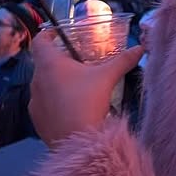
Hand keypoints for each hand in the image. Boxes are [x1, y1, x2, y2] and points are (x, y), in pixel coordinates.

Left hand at [28, 33, 144, 148]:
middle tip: (78, 62)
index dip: (48, 34)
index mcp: (49, 64)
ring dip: (56, 83)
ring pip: (43, 85)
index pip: (39, 41)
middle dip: (59, 61)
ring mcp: (34, 102)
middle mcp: (36, 80)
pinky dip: (55, 102)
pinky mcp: (36, 120)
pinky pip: (44, 104)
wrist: (77, 141)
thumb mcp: (107, 77)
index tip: (58, 34)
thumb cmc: (87, 101)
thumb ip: (123, 60)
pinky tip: (72, 108)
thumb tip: (141, 48)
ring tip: (77, 88)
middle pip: (43, 64)